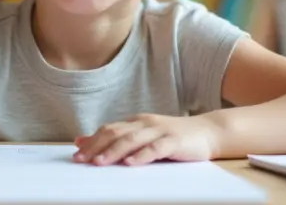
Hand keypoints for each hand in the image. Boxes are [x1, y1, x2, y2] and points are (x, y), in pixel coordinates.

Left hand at [73, 113, 215, 165]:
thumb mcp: (144, 136)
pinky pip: (155, 148)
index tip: (76, 154)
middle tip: (81, 160)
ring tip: (99, 162)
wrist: (208, 132)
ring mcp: (160, 131)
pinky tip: (130, 163)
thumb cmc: (174, 138)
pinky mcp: (174, 141)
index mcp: (137, 121)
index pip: (109, 129)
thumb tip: (83, 140)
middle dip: (96, 147)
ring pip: (132, 140)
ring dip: (113, 151)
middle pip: (116, 133)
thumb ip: (118, 138)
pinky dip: (141, 156)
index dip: (92, 141)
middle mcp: (146, 123)